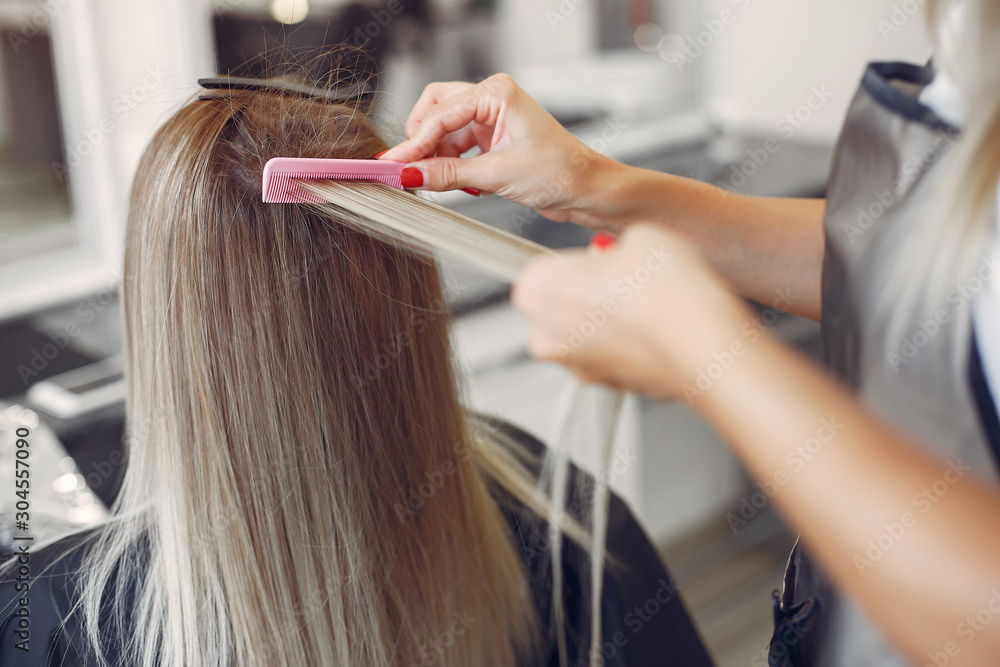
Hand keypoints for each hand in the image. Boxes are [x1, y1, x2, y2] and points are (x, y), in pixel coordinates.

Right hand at [379, 73, 620, 223]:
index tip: (391, 164)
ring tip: (431, 182)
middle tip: (404, 170)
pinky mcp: (492, 139)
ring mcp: (492, 118)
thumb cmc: (560, 172)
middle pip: (436, 112)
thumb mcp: (496, 175)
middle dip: (421, 143)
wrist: (586, 191)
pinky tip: (456, 184)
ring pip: (444, 132)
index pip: (440, 115)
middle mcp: (492, 99)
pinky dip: (450, 165)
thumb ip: (448, 174)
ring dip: (435, 157)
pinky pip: (456, 147)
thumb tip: (409, 174)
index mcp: (497, 93)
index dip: (413, 143)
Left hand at [512, 224, 753, 399]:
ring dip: (610, 319)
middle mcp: (544, 336)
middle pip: (560, 305)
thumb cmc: (666, 291)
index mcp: (535, 290)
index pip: (543, 269)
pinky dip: (628, 344)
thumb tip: (623, 256)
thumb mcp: (641, 236)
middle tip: (628, 278)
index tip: (603, 258)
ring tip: (650, 302)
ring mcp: (574, 367)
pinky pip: (610, 356)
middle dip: (589, 292)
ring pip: (585, 333)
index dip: (578, 261)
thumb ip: (618, 246)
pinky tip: (659, 327)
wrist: (704, 347)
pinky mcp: (607, 386)